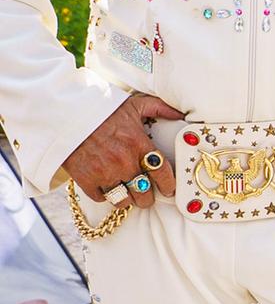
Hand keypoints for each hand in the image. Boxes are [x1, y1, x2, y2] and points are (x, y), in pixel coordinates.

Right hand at [64, 93, 184, 208]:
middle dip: (147, 197)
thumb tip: (180, 114)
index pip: (162, 172)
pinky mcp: (85, 180)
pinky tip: (108, 189)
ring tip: (129, 195)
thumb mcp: (134, 104)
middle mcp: (124, 161)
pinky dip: (106, 196)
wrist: (67, 114)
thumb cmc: (102, 109)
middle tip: (147, 195)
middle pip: (144, 193)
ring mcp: (104, 172)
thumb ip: (159, 108)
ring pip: (123, 200)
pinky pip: (101, 198)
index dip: (169, 185)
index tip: (170, 191)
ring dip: (128, 199)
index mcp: (138, 144)